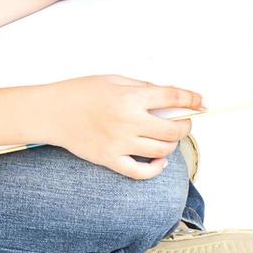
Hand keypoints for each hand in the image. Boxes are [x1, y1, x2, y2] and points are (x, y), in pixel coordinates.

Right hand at [41, 75, 203, 179]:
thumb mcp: (112, 80)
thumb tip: (169, 97)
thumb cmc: (79, 92)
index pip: (173, 98)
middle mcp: (128, 121)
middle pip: (173, 129)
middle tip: (184, 121)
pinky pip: (141, 172)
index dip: (192, 99)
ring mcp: (120, 143)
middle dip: (185, 125)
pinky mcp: (110, 159)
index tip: (201, 102)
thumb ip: (141, 88)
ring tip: (167, 138)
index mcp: (129, 97)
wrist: (52, 111)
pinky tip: (158, 162)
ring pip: (162, 151)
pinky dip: (155, 169)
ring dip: (171, 145)